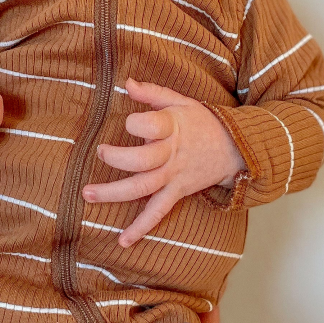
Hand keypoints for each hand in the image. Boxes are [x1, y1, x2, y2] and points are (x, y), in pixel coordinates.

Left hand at [83, 78, 245, 246]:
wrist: (236, 149)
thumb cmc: (203, 122)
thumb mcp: (182, 102)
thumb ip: (153, 93)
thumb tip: (126, 82)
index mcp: (173, 128)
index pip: (150, 125)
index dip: (135, 123)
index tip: (129, 122)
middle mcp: (172, 154)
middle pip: (141, 160)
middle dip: (117, 158)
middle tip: (100, 152)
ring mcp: (174, 176)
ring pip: (142, 187)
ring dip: (113, 193)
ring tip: (87, 193)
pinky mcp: (176, 192)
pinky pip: (157, 213)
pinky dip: (140, 228)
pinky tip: (123, 240)